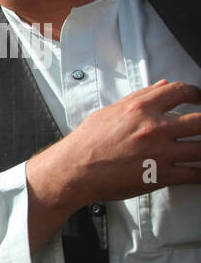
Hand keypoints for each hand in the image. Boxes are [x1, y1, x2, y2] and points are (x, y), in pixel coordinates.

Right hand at [27, 79, 200, 249]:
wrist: (73, 170)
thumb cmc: (86, 143)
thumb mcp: (109, 112)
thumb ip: (140, 98)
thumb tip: (162, 87)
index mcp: (141, 109)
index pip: (180, 91)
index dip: (195, 92)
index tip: (198, 97)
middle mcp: (154, 128)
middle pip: (200, 121)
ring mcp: (159, 153)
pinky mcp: (159, 175)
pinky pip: (193, 173)